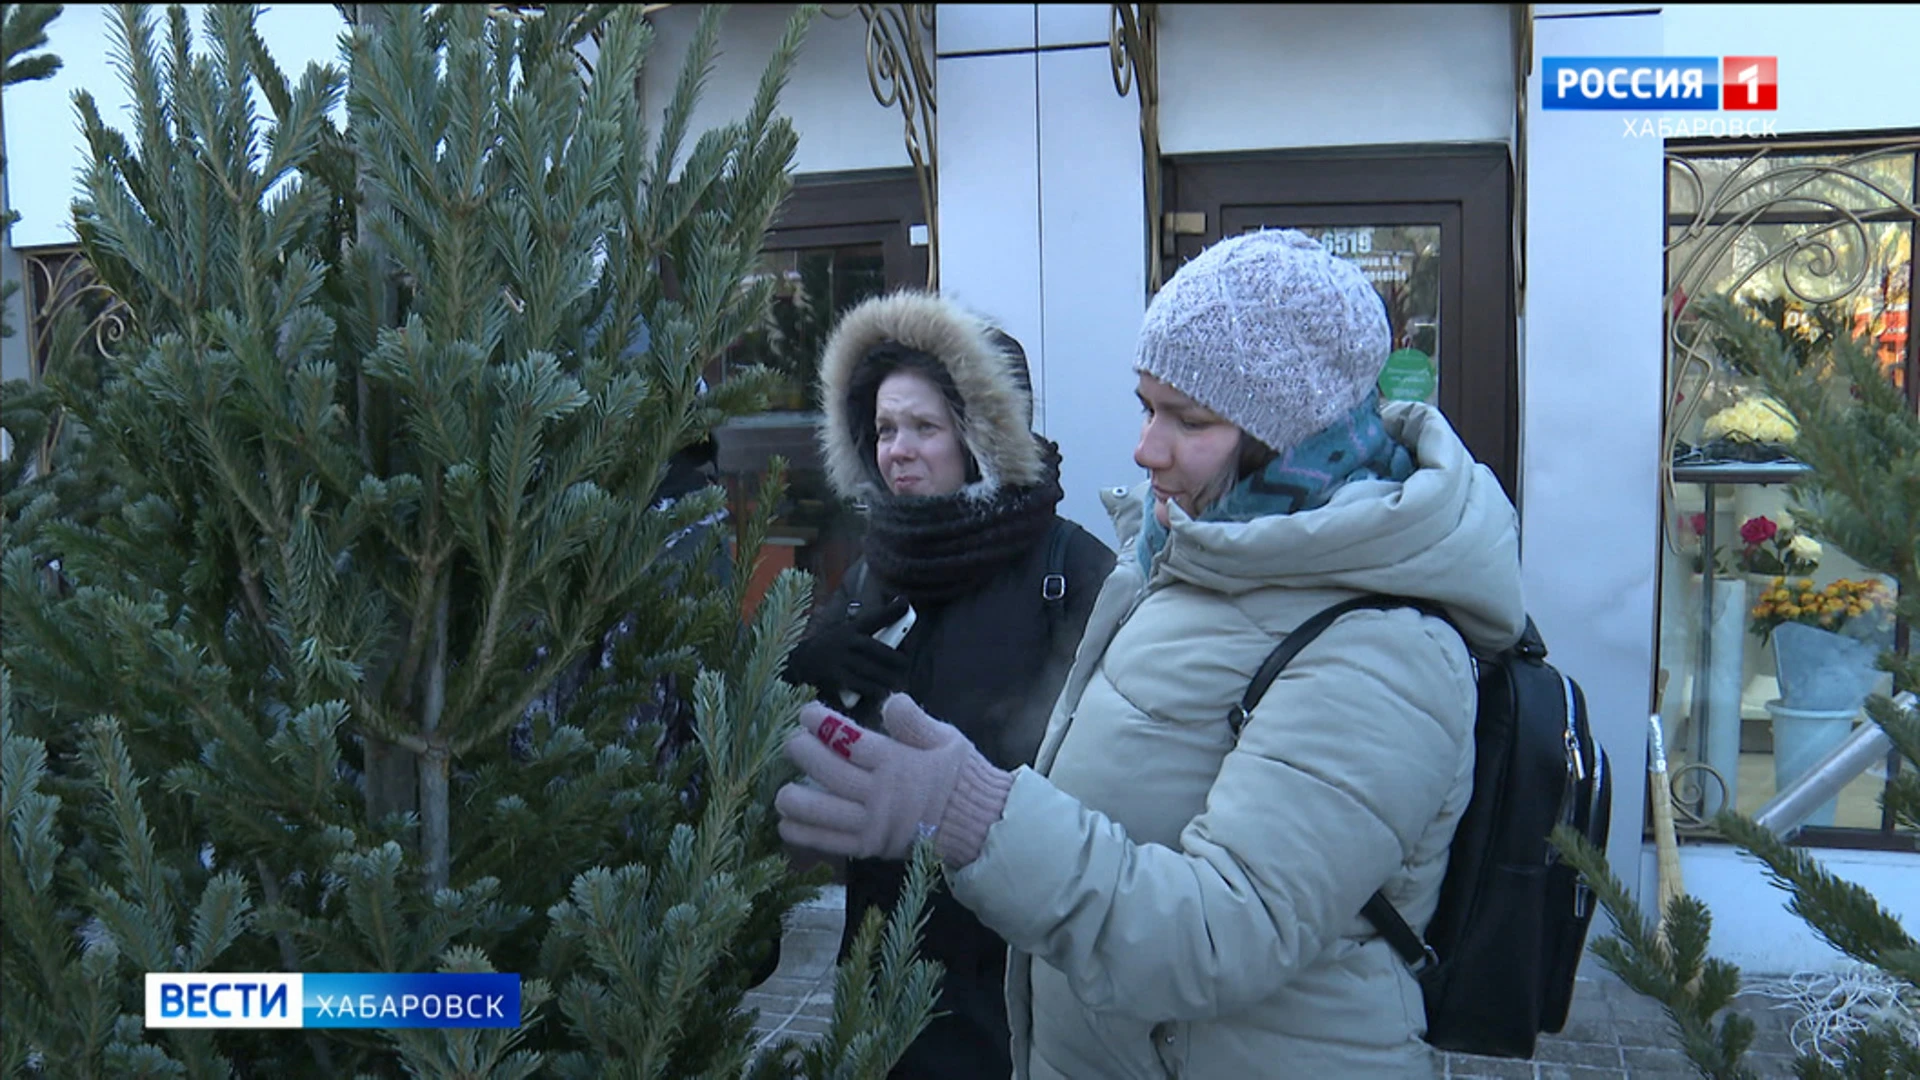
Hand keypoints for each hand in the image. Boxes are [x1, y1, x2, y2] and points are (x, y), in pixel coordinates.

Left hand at [775, 695, 1012, 866]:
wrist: (979, 825)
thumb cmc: (960, 776)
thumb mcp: (947, 739)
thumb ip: (915, 721)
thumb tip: (892, 699)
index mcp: (897, 763)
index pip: (850, 740)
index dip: (823, 724)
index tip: (807, 713)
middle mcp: (879, 794)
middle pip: (828, 772)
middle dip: (803, 753)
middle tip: (792, 741)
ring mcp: (872, 824)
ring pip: (821, 811)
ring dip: (795, 798)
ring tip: (781, 788)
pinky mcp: (868, 848)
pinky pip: (828, 842)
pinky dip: (803, 833)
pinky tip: (786, 822)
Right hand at [784, 598, 911, 701]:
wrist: (798, 665)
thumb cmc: (830, 648)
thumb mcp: (845, 632)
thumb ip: (867, 630)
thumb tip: (895, 617)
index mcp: (851, 628)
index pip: (875, 618)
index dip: (892, 611)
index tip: (905, 604)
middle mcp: (847, 642)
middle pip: (883, 651)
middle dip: (899, 661)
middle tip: (904, 667)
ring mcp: (842, 661)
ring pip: (877, 672)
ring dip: (890, 680)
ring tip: (896, 682)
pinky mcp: (837, 679)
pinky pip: (865, 687)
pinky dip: (876, 691)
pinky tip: (881, 693)